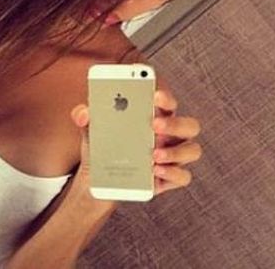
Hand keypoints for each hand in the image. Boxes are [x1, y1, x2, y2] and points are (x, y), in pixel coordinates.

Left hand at [68, 83, 202, 206]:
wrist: (97, 178)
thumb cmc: (102, 144)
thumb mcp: (91, 129)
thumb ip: (84, 116)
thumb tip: (83, 113)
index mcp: (155, 116)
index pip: (169, 102)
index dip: (166, 97)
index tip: (154, 95)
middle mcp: (170, 135)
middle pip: (189, 125)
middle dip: (175, 123)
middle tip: (154, 125)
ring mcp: (173, 157)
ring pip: (192, 150)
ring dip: (176, 151)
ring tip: (153, 154)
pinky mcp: (168, 178)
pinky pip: (183, 176)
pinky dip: (172, 173)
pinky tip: (155, 171)